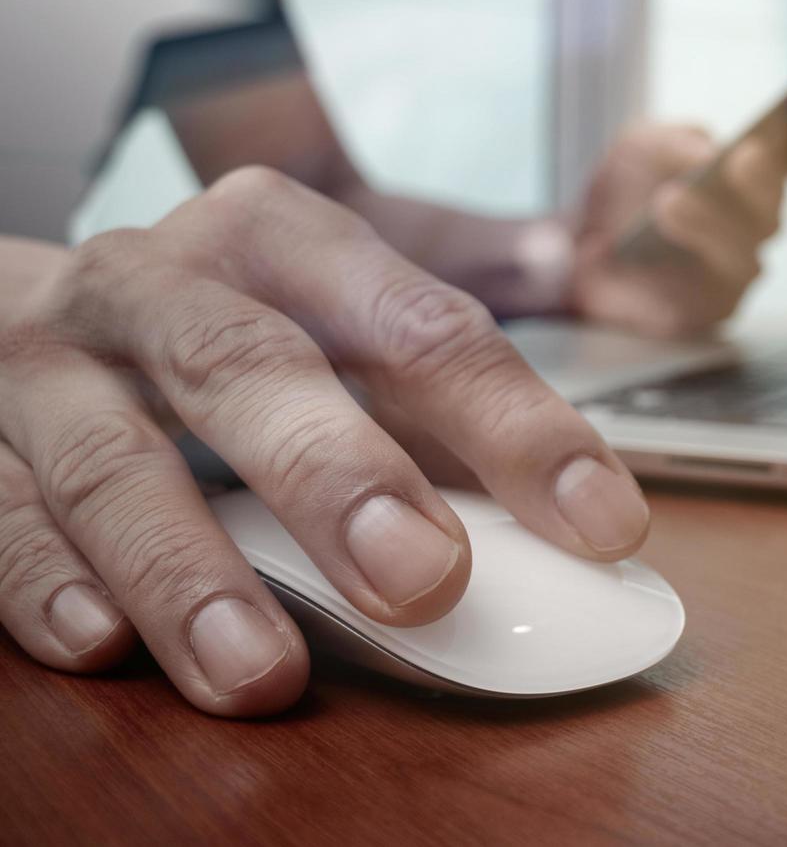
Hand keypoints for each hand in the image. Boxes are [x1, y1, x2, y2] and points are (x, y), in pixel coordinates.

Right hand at [0, 167, 649, 715]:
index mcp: (285, 240)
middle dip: (339, 477)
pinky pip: (4, 516)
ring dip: (191, 571)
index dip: (516, 426)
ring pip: (117, 460)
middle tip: (423, 579)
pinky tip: (101, 643)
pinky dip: (47, 582)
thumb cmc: (237, 321)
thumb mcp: (348, 308)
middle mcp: (164, 283)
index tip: (601, 522)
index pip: (420, 325)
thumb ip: (458, 385)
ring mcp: (56, 364)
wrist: (48, 305)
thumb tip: (605, 488)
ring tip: (261, 668)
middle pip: (254, 369)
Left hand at [569, 116, 786, 336]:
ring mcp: (737, 270)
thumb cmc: (625, 191)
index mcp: (753, 176)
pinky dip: (684, 277)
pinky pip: (714, 299)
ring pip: (745, 257)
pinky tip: (654, 251)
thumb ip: (676, 141)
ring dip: (710, 226)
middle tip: (740, 158)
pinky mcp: (709, 312)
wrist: (581, 244)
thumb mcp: (642, 145)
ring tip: (670, 200)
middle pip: (773, 211)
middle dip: (760, 185)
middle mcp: (755, 224)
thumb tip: (707, 154)